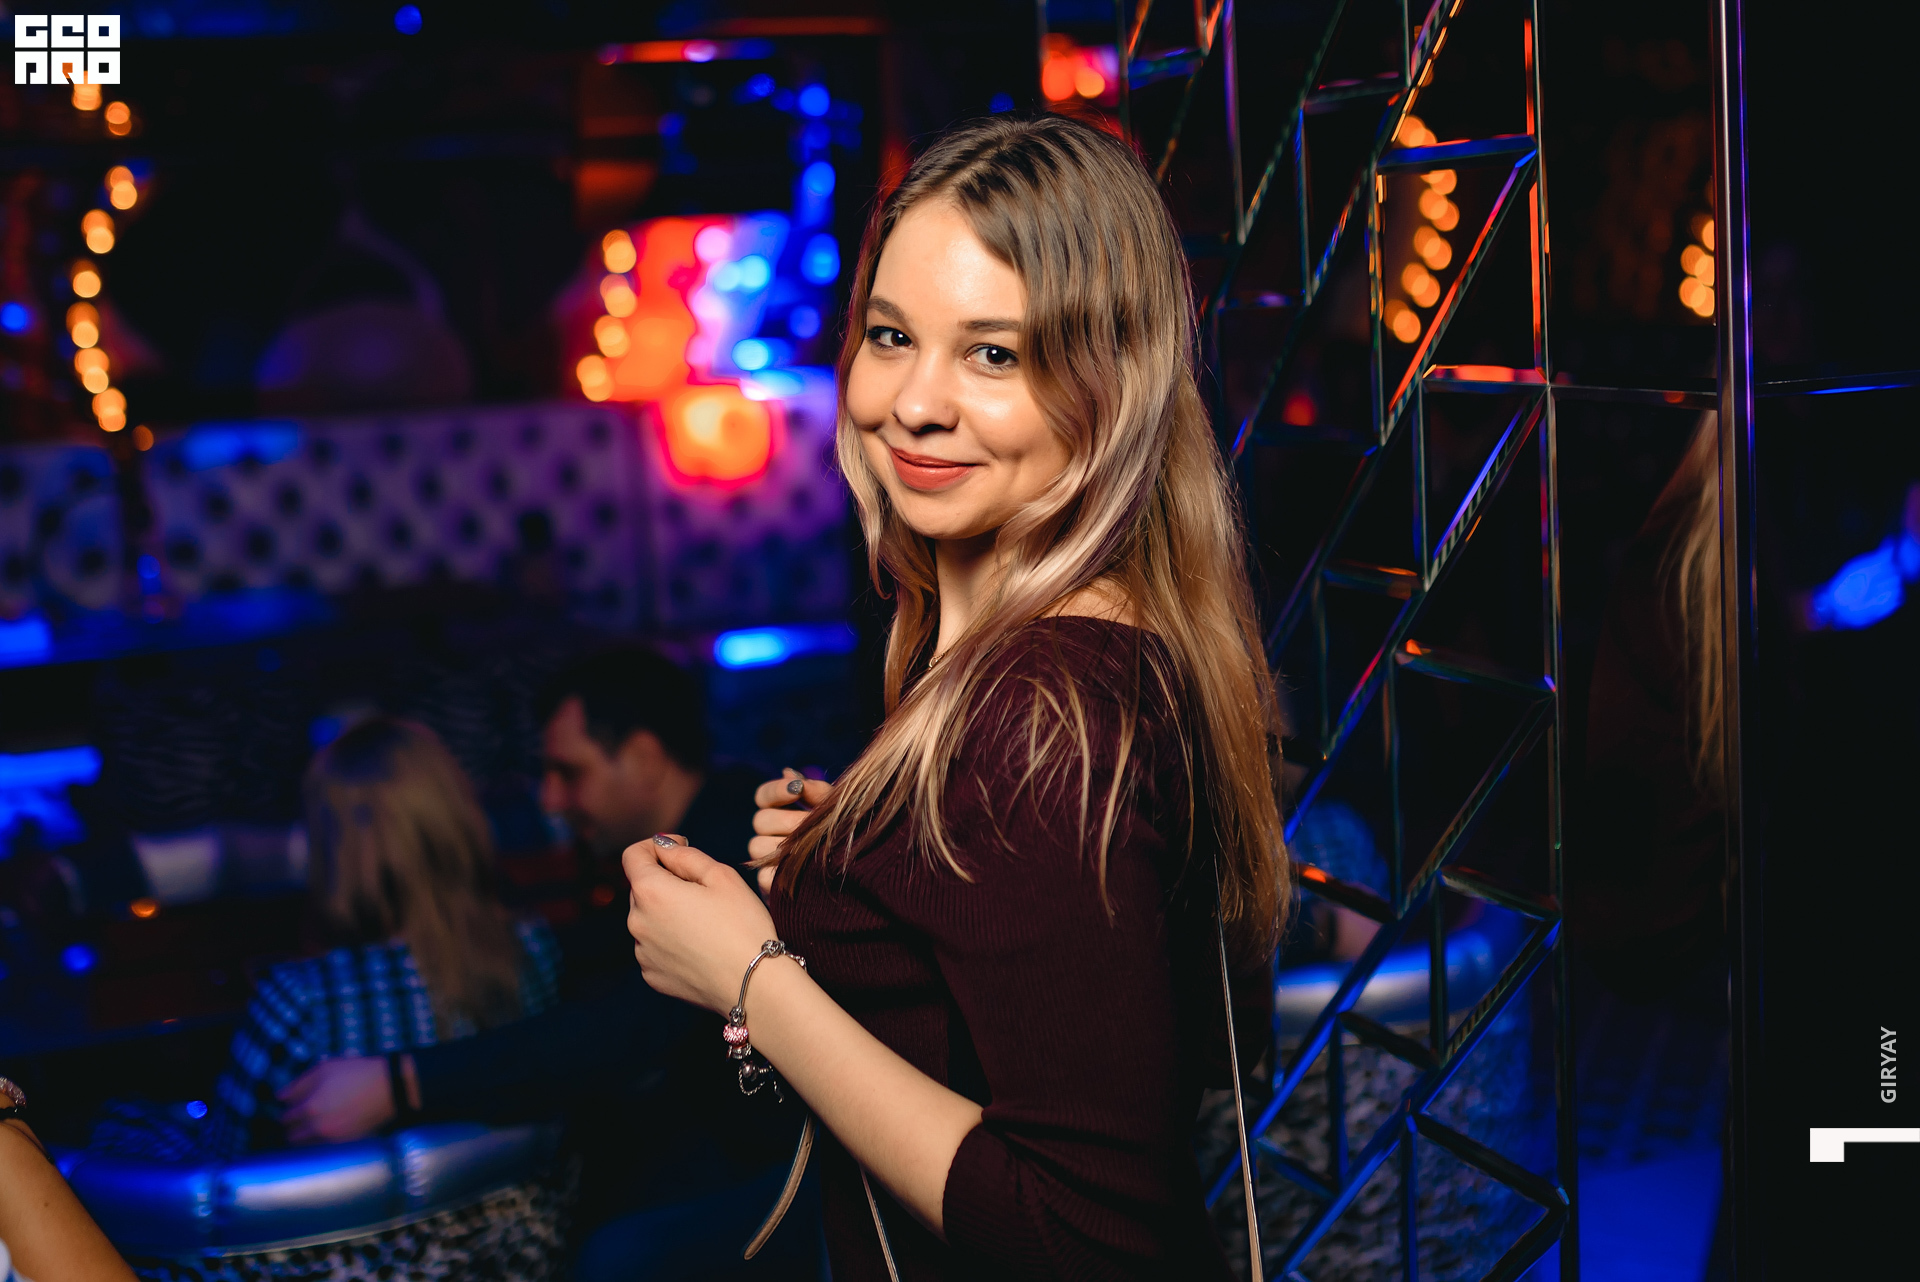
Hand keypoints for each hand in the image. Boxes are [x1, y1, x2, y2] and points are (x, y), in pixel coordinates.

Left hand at [279, 1056, 393, 1143]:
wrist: (390, 1089)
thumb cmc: (357, 1073)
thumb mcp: (325, 1068)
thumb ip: (299, 1083)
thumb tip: (279, 1097)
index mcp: (310, 1107)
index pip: (285, 1116)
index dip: (287, 1108)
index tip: (292, 1103)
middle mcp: (317, 1127)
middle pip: (290, 1134)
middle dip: (291, 1125)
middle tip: (299, 1113)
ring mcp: (331, 1137)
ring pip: (304, 1144)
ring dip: (302, 1134)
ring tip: (311, 1122)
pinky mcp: (344, 1142)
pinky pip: (320, 1145)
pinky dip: (317, 1138)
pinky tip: (326, 1125)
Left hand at [625, 834, 780, 1012]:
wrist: (755, 985)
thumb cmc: (743, 925)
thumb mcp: (721, 875)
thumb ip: (684, 855)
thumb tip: (661, 846)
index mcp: (651, 893)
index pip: (633, 856)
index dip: (655, 845)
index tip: (681, 848)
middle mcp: (637, 923)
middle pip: (642, 888)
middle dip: (666, 880)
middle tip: (705, 890)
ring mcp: (643, 953)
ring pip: (649, 919)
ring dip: (668, 912)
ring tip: (706, 923)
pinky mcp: (652, 976)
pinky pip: (655, 947)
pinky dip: (670, 940)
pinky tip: (701, 946)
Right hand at [750, 768, 834, 893]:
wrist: (858, 877)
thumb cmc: (845, 838)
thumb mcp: (836, 811)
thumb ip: (817, 792)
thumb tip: (788, 773)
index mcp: (780, 812)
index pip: (763, 796)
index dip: (776, 790)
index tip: (797, 789)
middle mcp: (768, 834)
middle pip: (761, 820)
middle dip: (789, 820)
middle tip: (812, 826)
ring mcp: (766, 860)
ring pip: (757, 846)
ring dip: (786, 846)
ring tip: (814, 849)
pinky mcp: (769, 885)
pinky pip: (764, 876)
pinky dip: (783, 871)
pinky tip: (805, 870)